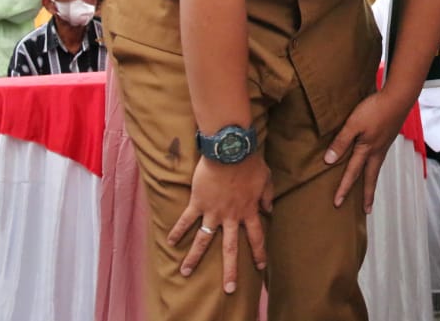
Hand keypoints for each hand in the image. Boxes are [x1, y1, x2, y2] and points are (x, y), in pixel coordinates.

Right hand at [167, 154, 272, 293]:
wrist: (231, 151)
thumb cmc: (250, 163)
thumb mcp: (266, 179)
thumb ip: (267, 196)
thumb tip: (269, 210)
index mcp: (249, 210)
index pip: (256, 237)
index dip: (259, 252)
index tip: (260, 267)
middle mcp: (231, 216)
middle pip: (231, 248)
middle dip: (230, 270)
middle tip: (229, 289)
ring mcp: (213, 211)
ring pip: (204, 240)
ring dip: (194, 257)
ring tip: (185, 272)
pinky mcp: (198, 203)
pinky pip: (186, 220)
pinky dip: (177, 231)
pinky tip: (170, 243)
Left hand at [325, 91, 402, 212]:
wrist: (399, 97)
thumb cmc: (376, 109)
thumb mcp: (354, 124)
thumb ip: (342, 141)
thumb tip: (329, 160)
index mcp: (368, 150)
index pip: (353, 173)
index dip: (344, 188)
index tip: (337, 203)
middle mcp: (378, 151)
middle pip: (371, 177)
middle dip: (368, 195)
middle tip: (367, 210)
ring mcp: (385, 144)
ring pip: (377, 167)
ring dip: (372, 180)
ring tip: (370, 188)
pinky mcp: (389, 136)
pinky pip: (381, 156)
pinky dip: (376, 165)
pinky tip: (375, 159)